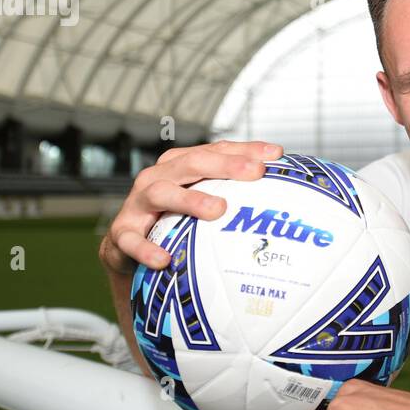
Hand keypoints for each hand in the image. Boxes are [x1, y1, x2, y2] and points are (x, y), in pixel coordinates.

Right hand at [98, 139, 282, 275]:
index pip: (216, 151)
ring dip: (189, 199)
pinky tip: (164, 259)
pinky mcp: (121, 233)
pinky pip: (132, 241)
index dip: (245, 150)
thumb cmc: (176, 225)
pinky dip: (146, 249)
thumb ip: (237, 201)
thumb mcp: (204, 207)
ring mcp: (137, 204)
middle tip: (254, 173)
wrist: (130, 253)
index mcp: (181, 166)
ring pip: (161, 193)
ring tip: (217, 210)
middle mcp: (158, 177)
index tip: (276, 155)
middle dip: (224, 165)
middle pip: (192, 164)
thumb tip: (289, 202)